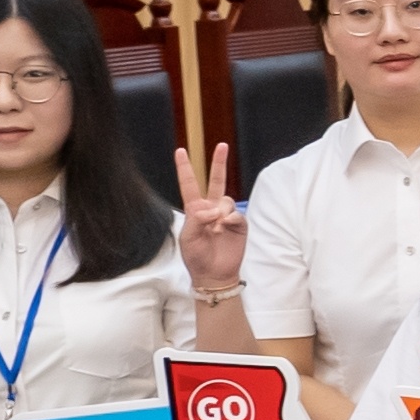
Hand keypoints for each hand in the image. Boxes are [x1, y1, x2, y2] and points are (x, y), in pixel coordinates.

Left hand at [174, 142, 249, 295]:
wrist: (214, 274)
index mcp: (195, 209)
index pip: (189, 184)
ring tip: (216, 227)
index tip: (180, 151)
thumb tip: (214, 209)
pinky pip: (235, 213)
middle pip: (216, 181)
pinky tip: (225, 229)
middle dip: (219, 163)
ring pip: (225, 200)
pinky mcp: (239, 224)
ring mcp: (226, 216)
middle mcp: (211, 209)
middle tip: (222, 145)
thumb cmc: (196, 257)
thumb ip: (197, 218)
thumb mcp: (187, 237)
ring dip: (219, 212)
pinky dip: (229, 220)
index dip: (185, 168)